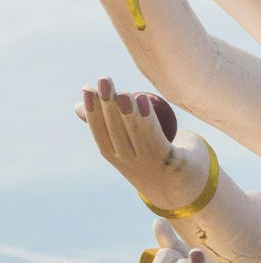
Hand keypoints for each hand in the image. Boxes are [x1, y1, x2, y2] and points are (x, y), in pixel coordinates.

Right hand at [76, 77, 209, 211]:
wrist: (180, 182)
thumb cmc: (149, 152)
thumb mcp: (126, 139)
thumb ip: (107, 120)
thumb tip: (78, 104)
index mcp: (115, 156)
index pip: (100, 132)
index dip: (92, 111)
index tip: (87, 87)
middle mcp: (128, 162)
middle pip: (116, 132)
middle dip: (108, 105)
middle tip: (104, 80)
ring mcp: (148, 164)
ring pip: (135, 136)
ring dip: (128, 113)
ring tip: (123, 92)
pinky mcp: (168, 162)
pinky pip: (156, 141)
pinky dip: (149, 122)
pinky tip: (145, 101)